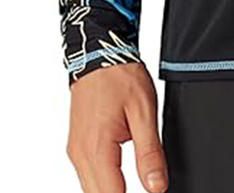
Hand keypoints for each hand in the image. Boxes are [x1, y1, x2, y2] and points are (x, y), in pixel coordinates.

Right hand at [67, 62, 167, 192]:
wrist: (99, 53)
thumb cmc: (120, 77)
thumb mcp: (144, 112)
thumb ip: (150, 153)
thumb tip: (157, 187)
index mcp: (97, 150)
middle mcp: (80, 155)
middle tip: (148, 191)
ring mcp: (76, 151)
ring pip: (91, 190)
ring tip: (137, 187)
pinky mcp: (77, 146)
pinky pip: (88, 176)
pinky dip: (103, 184)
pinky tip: (119, 181)